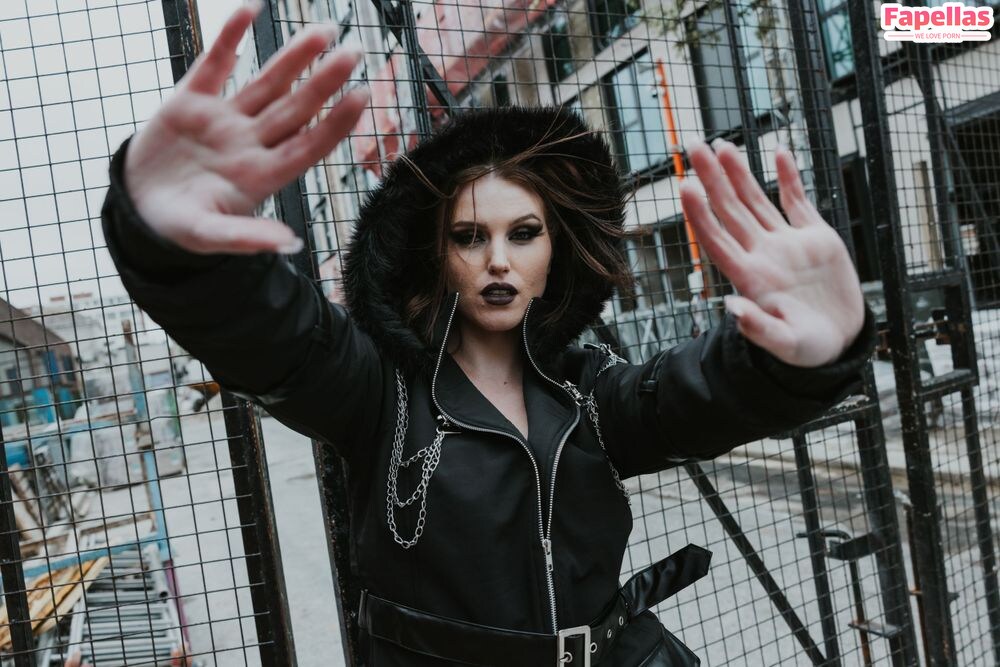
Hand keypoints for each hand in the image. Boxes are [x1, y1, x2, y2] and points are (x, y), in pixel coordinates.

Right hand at [123, 2, 368, 254]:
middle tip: (354, 52)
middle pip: (295, 108)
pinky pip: (215, 62)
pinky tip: (251, 9)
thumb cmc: (177, 227)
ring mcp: (224, 119)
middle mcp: (250, 143)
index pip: (307, 145)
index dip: (335, 123)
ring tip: (323, 31)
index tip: (361, 97)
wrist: (135, 207)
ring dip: (293, 57)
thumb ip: (247, 238)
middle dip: (323, 81)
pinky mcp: (191, 100)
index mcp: (260, 176)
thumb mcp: (209, 235)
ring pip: (266, 82)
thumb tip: (291, 245)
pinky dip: (230, 36)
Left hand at [679, 138, 864, 367]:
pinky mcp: (815, 239)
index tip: (685, 187)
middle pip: (730, 210)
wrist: (841, 342)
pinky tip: (778, 152)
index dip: (700, 214)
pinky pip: (798, 202)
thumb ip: (759, 330)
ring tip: (722, 145)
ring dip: (740, 172)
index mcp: (752, 278)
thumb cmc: (808, 350)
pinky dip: (789, 177)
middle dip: (712, 178)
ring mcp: (787, 244)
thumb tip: (732, 309)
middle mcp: (763, 255)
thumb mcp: (786, 345)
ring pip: (756, 200)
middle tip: (694, 146)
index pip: (717, 239)